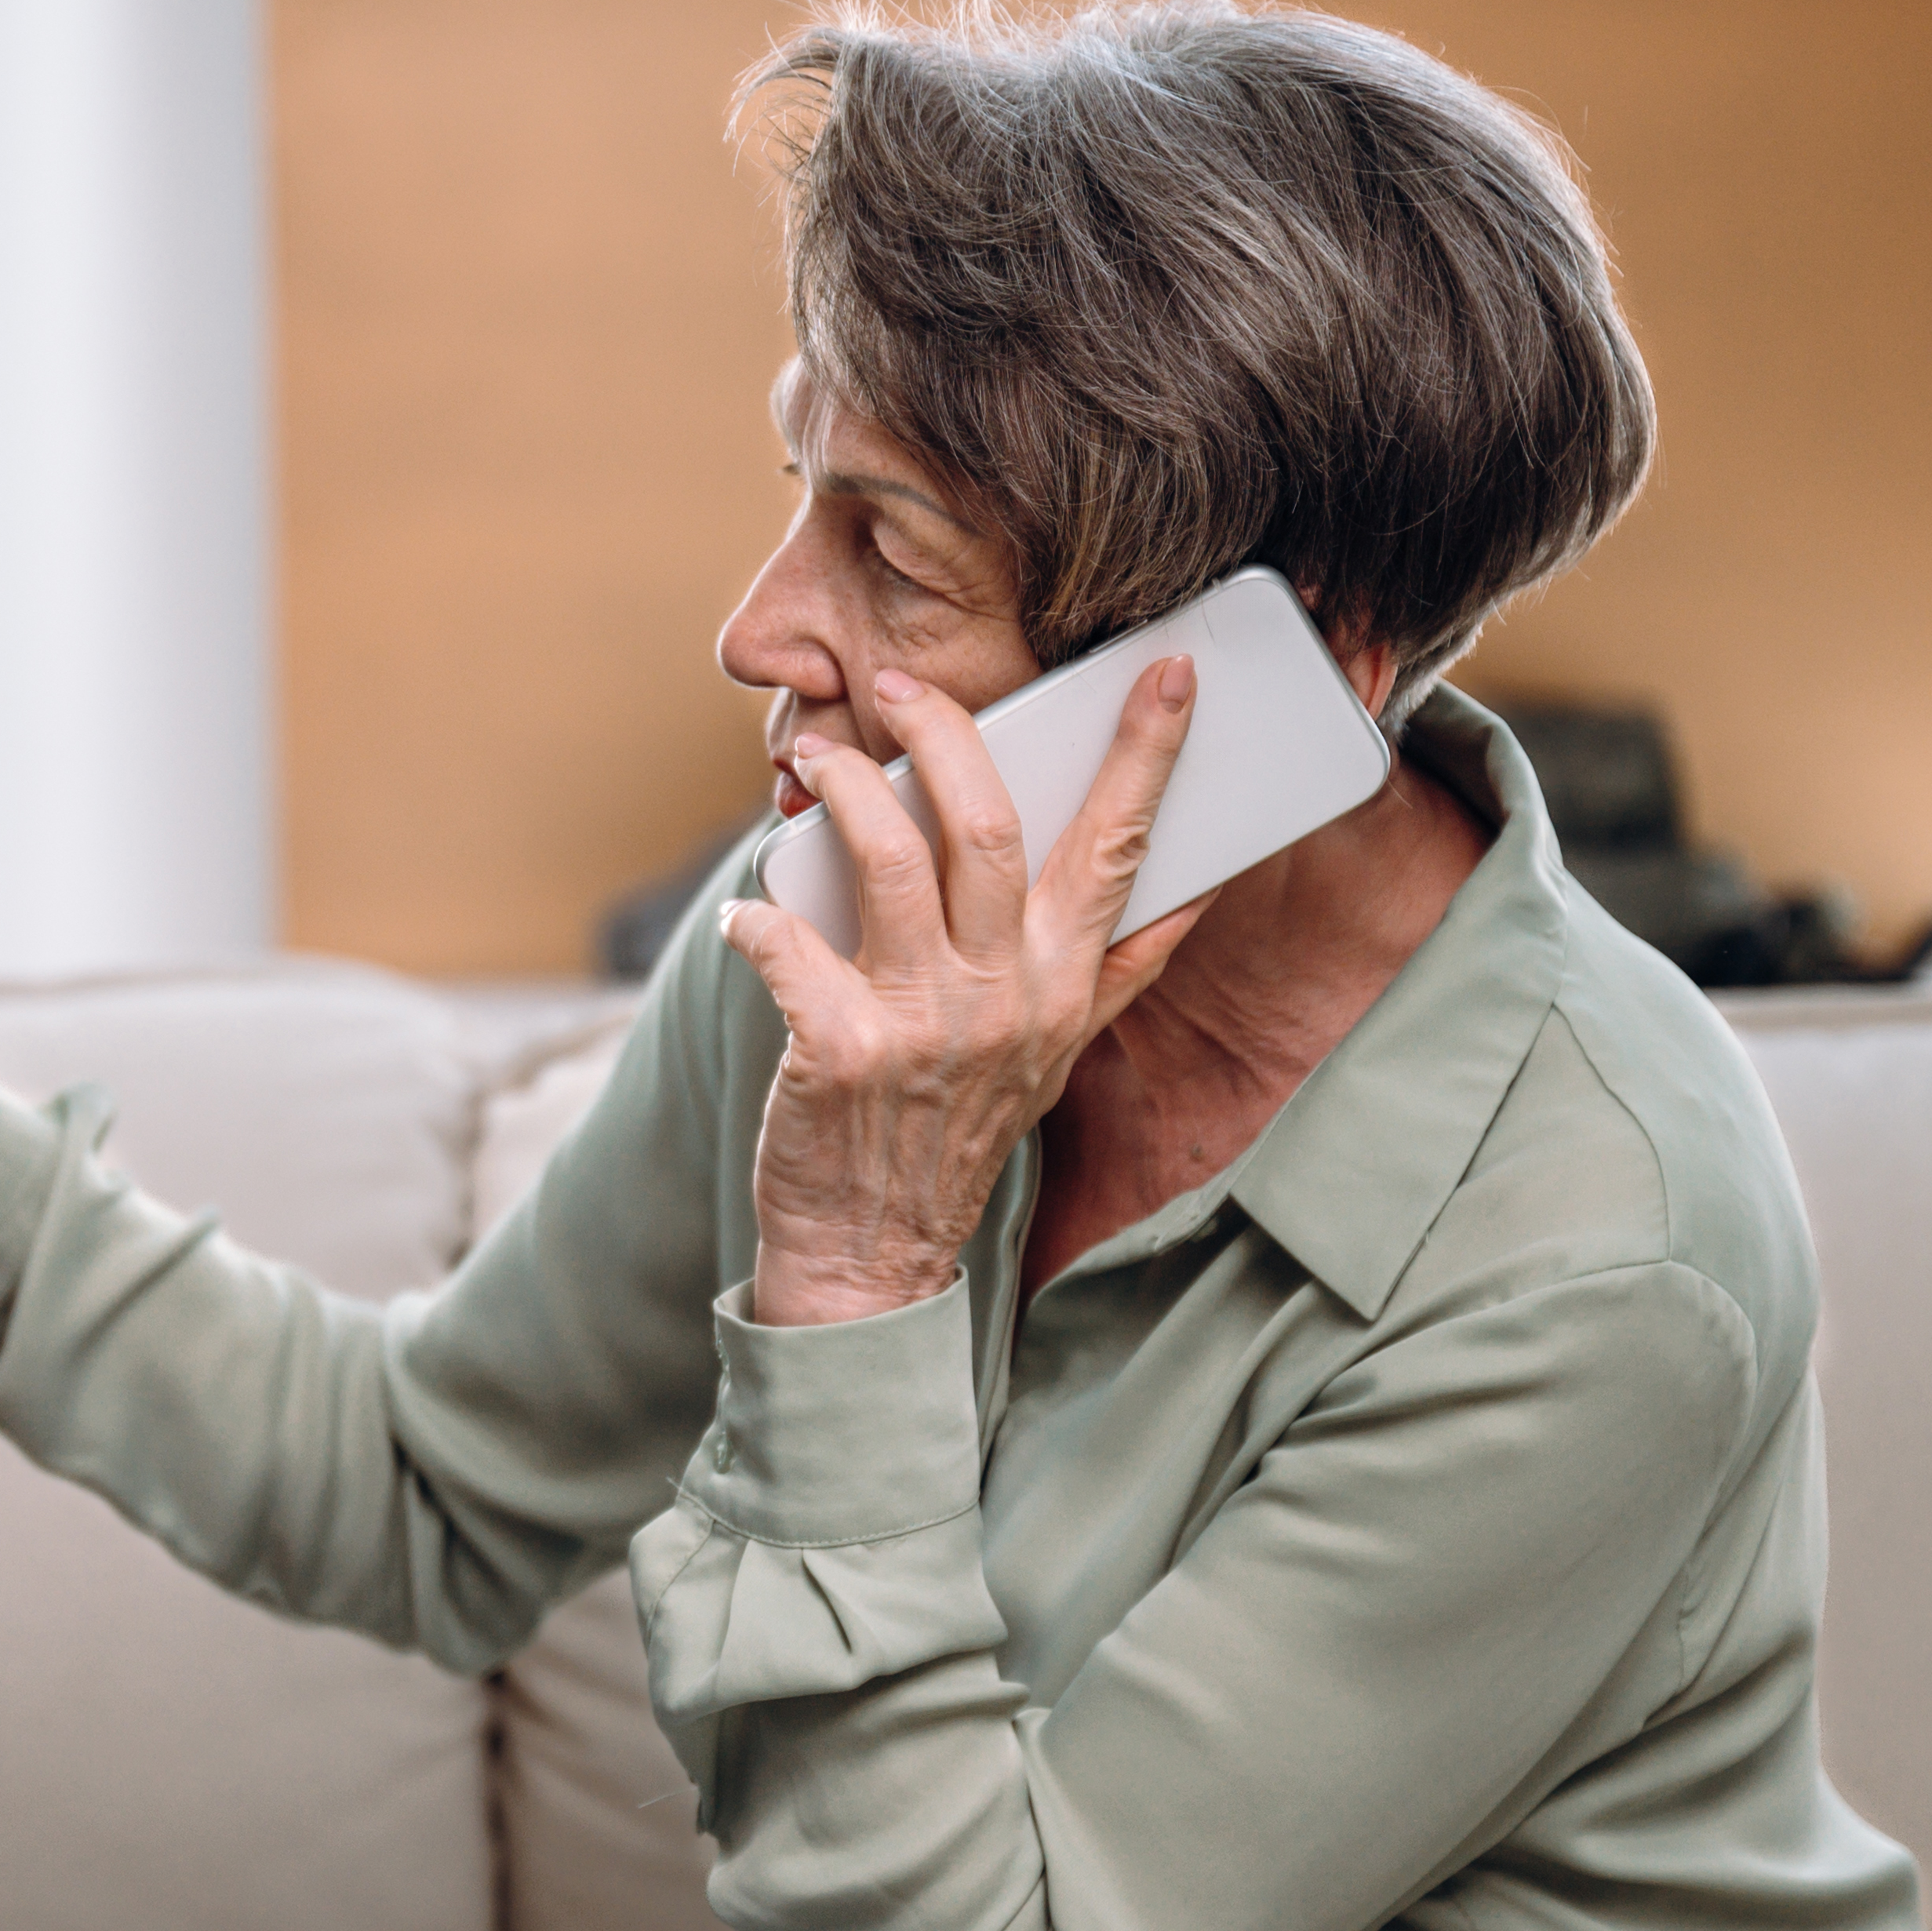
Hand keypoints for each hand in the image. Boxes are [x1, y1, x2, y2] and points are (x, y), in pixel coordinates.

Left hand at [716, 659, 1209, 1327]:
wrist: (872, 1256)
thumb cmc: (957, 1137)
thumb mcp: (1059, 1060)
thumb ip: (1116, 973)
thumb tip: (1188, 896)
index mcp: (1063, 984)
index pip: (1119, 849)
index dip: (1145, 755)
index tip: (1168, 674)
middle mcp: (1004, 996)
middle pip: (990, 825)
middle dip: (945, 734)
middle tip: (900, 685)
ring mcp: (923, 1023)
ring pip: (889, 860)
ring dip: (841, 793)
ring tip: (813, 764)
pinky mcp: (839, 1049)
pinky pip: (786, 942)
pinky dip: (755, 914)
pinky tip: (744, 914)